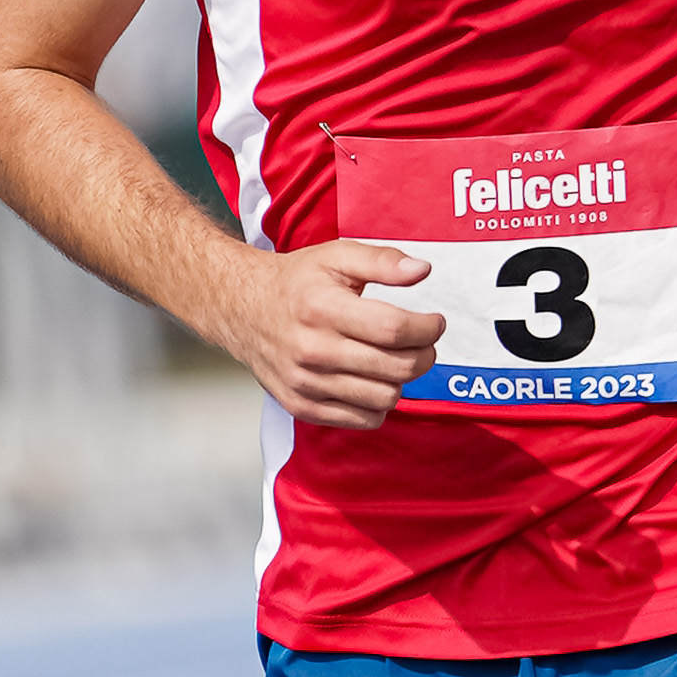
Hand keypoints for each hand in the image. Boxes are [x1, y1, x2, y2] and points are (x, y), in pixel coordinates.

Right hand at [234, 239, 444, 426]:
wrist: (242, 310)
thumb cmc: (295, 283)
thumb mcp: (336, 257)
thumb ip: (382, 261)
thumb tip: (422, 270)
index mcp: (322, 308)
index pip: (394, 329)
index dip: (427, 328)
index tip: (434, 323)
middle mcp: (312, 349)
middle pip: (396, 367)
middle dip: (424, 355)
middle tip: (422, 342)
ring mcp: (306, 383)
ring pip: (385, 397)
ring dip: (401, 380)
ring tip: (394, 358)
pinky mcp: (302, 407)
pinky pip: (364, 419)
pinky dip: (379, 404)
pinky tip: (372, 380)